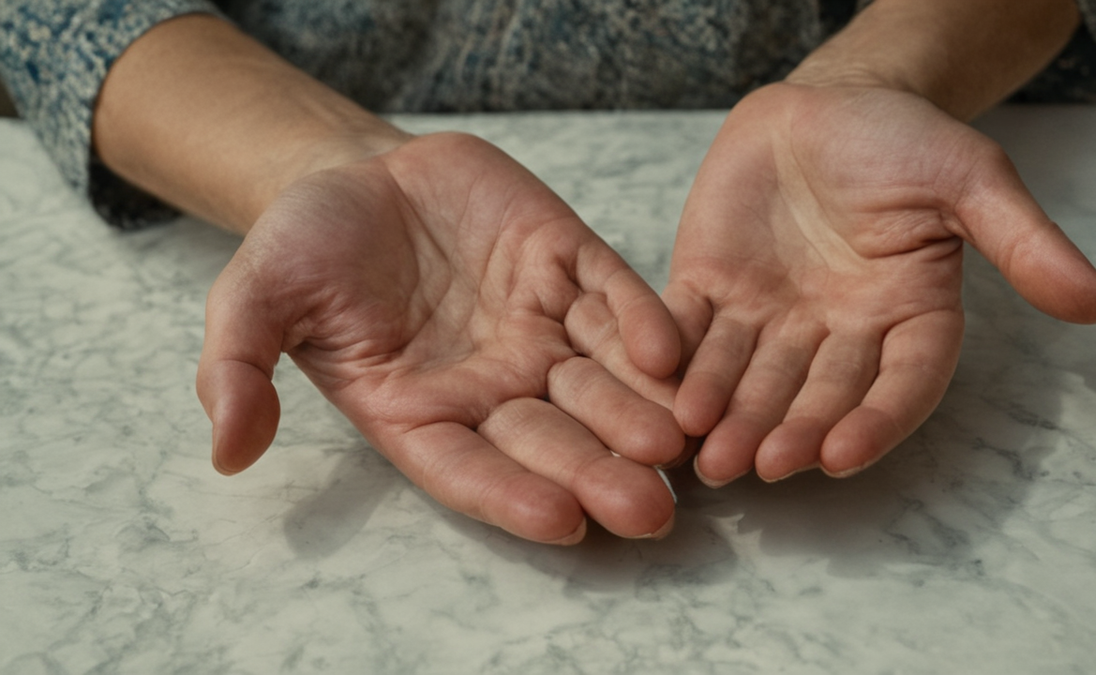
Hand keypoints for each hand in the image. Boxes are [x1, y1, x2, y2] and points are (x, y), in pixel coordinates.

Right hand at [196, 133, 683, 542]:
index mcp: (419, 411)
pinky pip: (614, 295)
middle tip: (648, 509)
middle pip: (552, 439)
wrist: (353, 172)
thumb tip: (227, 456)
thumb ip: (238, 373)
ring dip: (637, 410)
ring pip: (599, 378)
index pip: (470, 468)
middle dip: (598, 473)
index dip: (512, 497)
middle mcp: (491, 383)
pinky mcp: (568, 263)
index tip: (559, 521)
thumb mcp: (251, 303)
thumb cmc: (302, 249)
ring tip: (673, 440)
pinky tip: (667, 349)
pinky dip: (643, 321)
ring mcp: (539, 325)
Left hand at [665, 83, 1095, 484]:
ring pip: (746, 378)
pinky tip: (663, 388)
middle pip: (813, 395)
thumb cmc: (905, 138)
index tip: (841, 455)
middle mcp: (836, 333)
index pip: (898, 385)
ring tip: (706, 452)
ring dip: (727, 416)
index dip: (873, 422)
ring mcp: (768, 317)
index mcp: (906, 318)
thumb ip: (1023, 241)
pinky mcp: (708, 289)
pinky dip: (676, 361)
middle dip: (785, 432)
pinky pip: (688, 332)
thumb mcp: (971, 179)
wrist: (824, 103)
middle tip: (757, 467)